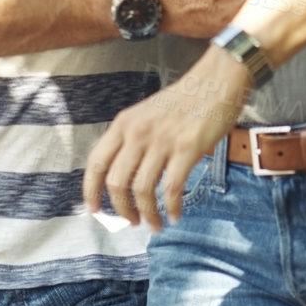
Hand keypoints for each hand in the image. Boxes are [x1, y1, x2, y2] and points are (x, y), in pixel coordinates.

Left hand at [83, 46, 249, 230]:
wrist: (215, 81)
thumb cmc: (182, 101)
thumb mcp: (145, 114)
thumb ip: (131, 139)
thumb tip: (121, 176)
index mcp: (124, 123)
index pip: (96, 162)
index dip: (91, 191)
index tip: (93, 211)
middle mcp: (138, 132)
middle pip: (117, 183)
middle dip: (122, 210)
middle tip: (131, 222)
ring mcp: (162, 140)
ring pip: (143, 190)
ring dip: (148, 214)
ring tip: (155, 224)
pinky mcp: (187, 148)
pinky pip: (173, 188)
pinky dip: (172, 207)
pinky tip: (175, 215)